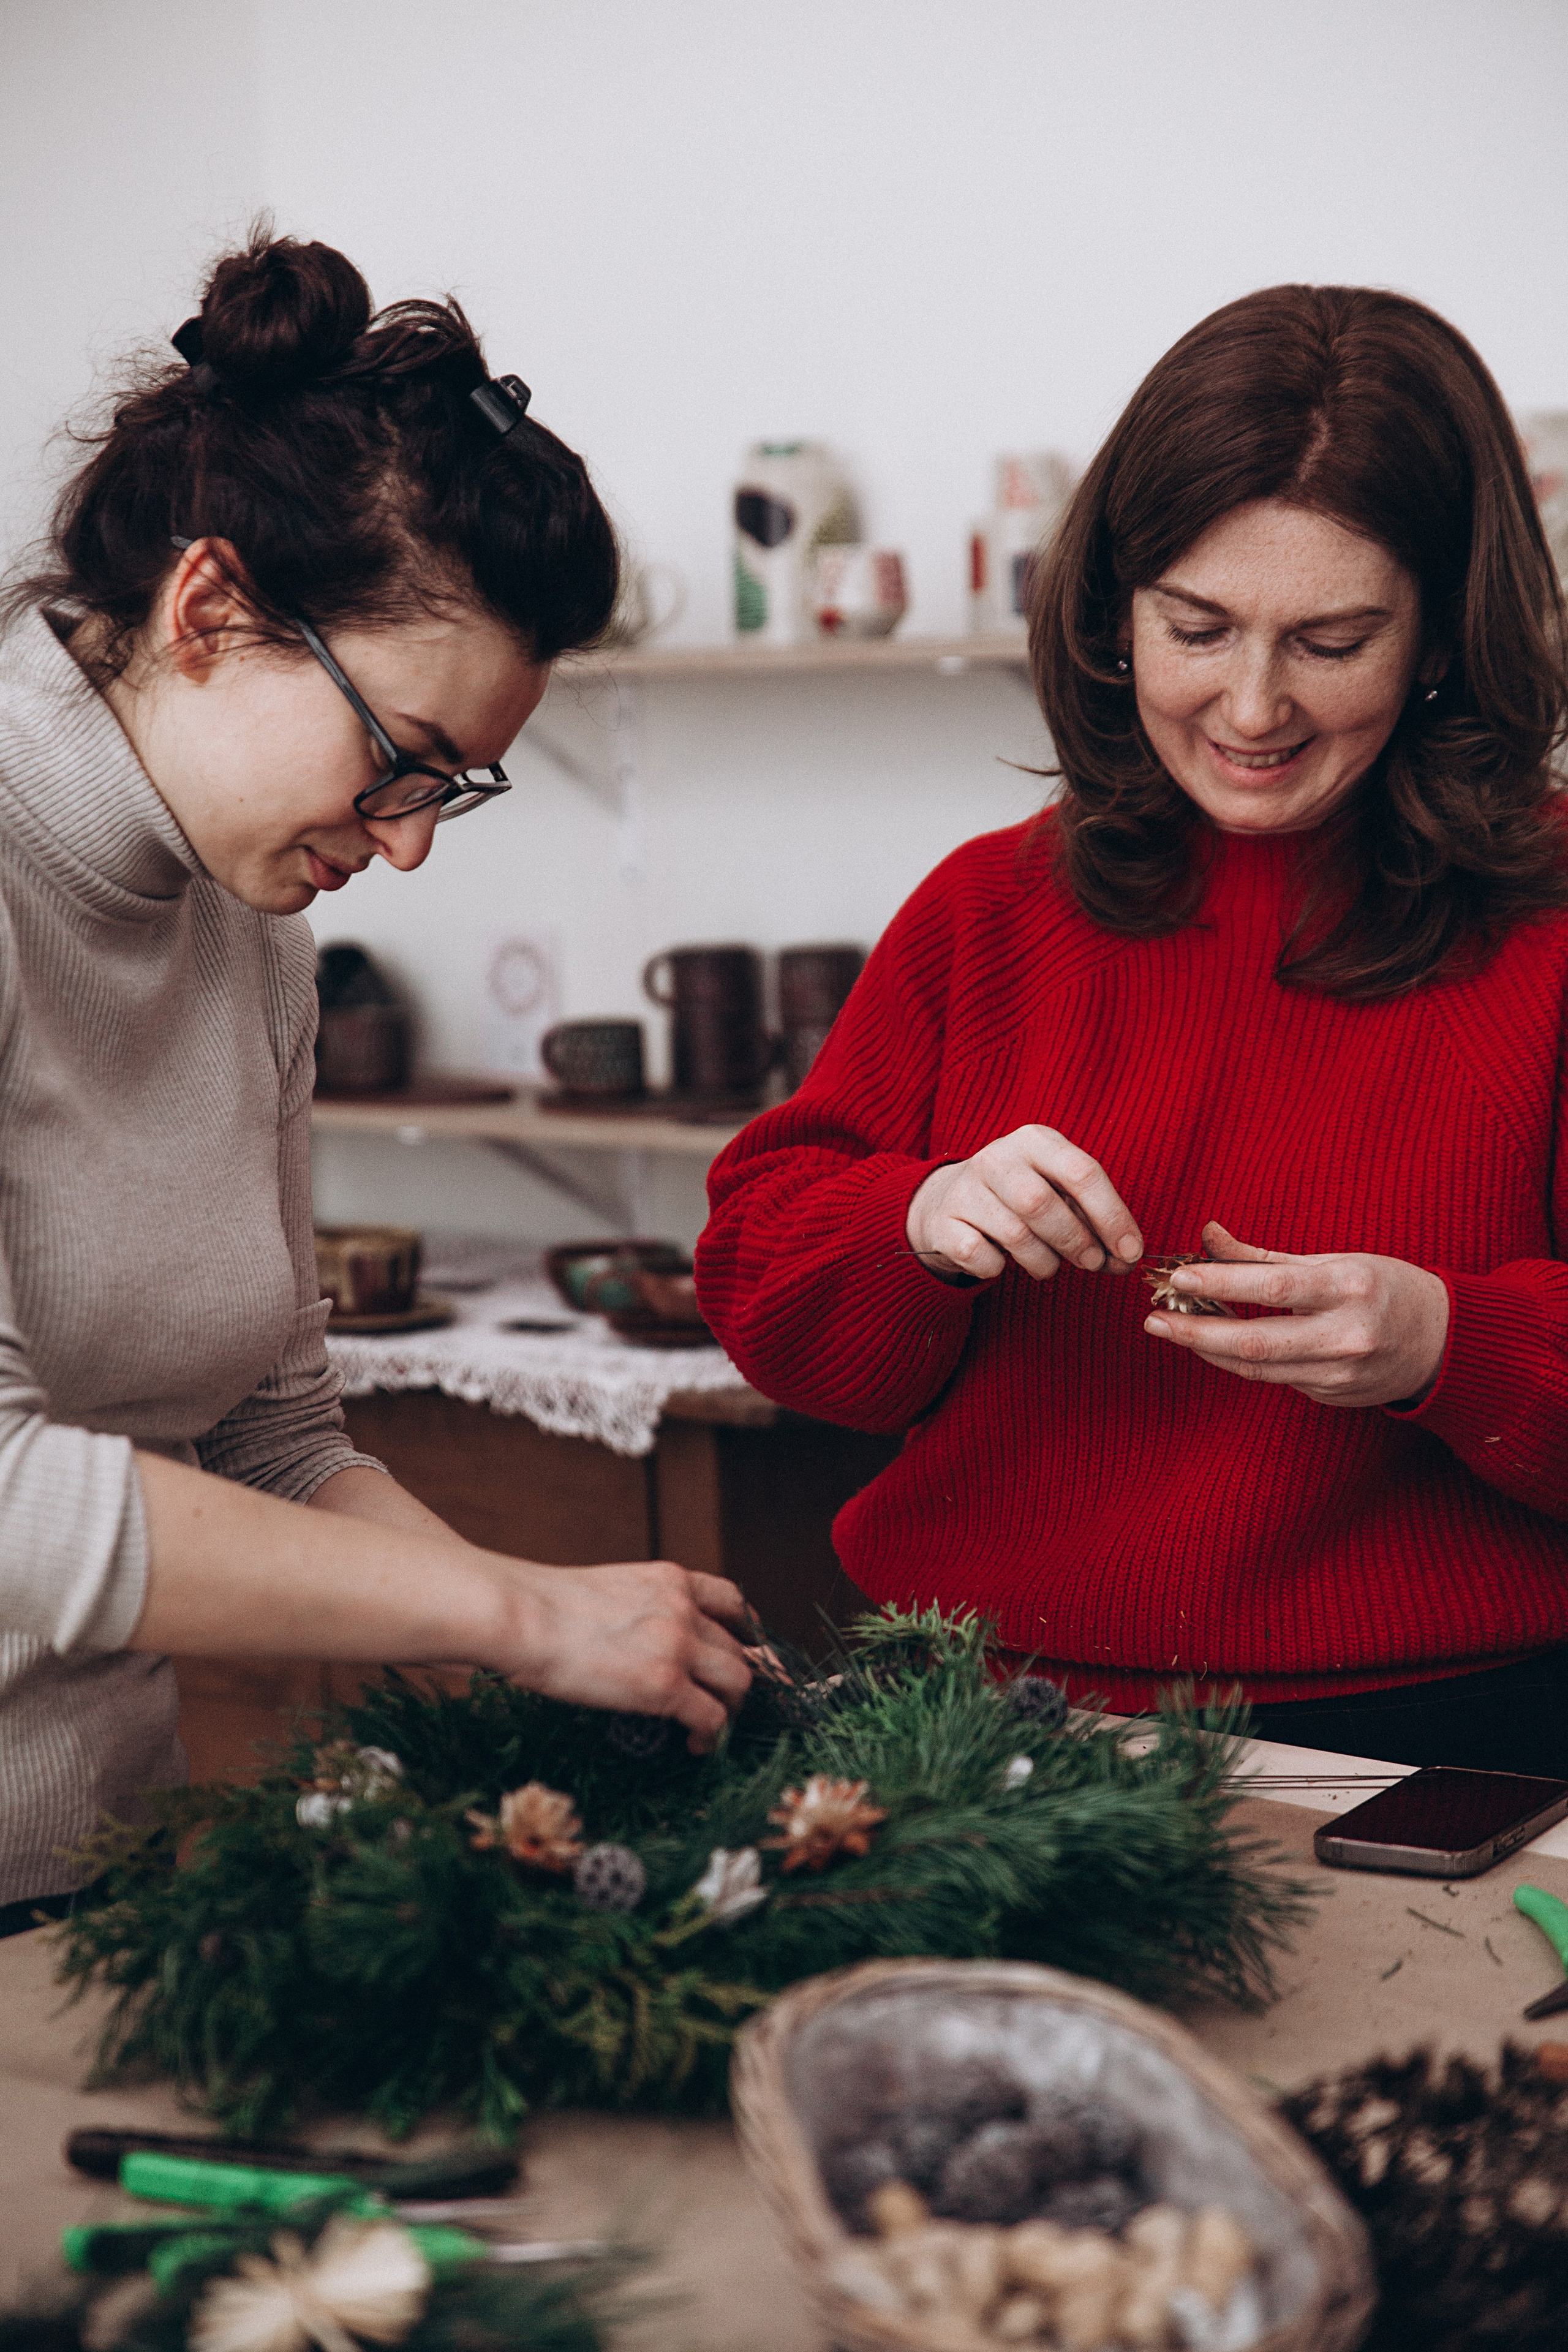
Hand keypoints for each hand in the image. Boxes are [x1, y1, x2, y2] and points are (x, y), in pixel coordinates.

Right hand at [503, 1559, 753, 1750]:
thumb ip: (641, 1608)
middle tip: (716, 1702)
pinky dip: (711, 1735)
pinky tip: (692, 1744)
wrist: (520, 1615)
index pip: (733, 1600)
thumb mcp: (610, 1589)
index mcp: (669, 1579)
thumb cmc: (543, 1607)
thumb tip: (640, 1640)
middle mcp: (684, 1607)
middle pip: (738, 1649)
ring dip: (730, 1708)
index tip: (741, 1652)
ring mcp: (678, 1645)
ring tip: (706, 1726)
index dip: (745, 1632)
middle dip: (732, 1680)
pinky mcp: (665, 1685)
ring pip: (739, 1682)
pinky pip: (714, 1717)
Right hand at [906, 1125, 1143, 1282]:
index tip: (1129, 1252)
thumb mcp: (1058, 1193)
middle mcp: (997, 1157)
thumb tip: (1126, 1259)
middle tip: (1092, 1263)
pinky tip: (1001, 1262)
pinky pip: (981, 1256)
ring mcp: (966, 1189)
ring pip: (1015, 1234)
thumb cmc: (1019, 1199)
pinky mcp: (943, 1223)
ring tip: (1048, 1265)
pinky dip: (999, 1269)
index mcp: (1036, 1141)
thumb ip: (1094, 1222)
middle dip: (1077, 1241)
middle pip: (1043, 1204)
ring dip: (1043, 1261)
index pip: (1083, 1172)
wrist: (948, 1202)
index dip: (1112, 1217)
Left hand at [1143, 1221, 1449, 1407]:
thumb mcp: (1332, 1259)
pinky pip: (1273, 1379)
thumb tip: (1205, 1235)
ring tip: (1170, 1329)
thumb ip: (1264, 1255)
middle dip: (1196, 1331)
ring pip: (1257, 1367)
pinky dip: (1238, 1361)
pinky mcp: (1332, 1397)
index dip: (1219, 1282)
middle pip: (1256, 1340)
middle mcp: (1346, 1334)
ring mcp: (1340, 1374)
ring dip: (1208, 1348)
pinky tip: (1213, 1343)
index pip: (1273, 1287)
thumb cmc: (1383, 1287)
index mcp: (1350, 1287)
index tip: (1176, 1276)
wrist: (1442, 1342)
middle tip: (1152, 1319)